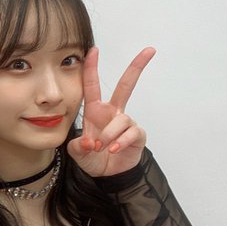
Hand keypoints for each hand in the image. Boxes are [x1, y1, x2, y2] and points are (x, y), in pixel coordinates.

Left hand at [67, 46, 154, 176]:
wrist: (107, 175)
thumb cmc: (92, 158)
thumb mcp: (77, 153)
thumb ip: (77, 147)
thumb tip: (86, 142)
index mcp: (95, 111)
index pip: (92, 86)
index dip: (92, 68)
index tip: (93, 50)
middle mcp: (112, 113)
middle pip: (126, 85)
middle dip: (136, 67)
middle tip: (149, 50)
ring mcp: (126, 123)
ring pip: (121, 120)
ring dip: (109, 135)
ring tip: (101, 147)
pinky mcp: (137, 134)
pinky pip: (131, 133)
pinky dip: (120, 142)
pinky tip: (114, 149)